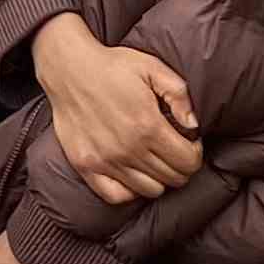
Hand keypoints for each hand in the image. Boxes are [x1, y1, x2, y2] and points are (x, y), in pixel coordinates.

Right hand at [31, 16, 198, 202]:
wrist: (68, 69)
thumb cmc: (112, 67)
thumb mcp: (153, 68)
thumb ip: (179, 96)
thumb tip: (193, 125)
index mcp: (148, 126)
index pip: (189, 161)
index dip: (196, 153)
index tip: (189, 142)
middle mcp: (128, 149)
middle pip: (173, 178)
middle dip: (181, 166)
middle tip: (174, 150)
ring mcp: (106, 161)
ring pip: (150, 190)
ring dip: (159, 178)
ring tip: (154, 160)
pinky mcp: (87, 167)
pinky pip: (117, 196)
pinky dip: (130, 190)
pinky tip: (133, 173)